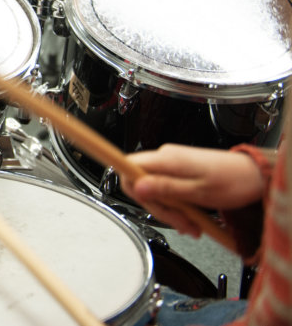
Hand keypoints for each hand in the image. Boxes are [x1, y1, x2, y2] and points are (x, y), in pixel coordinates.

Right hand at [119, 145, 266, 236]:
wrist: (254, 176)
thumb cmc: (232, 181)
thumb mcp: (198, 190)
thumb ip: (165, 188)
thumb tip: (136, 187)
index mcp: (167, 159)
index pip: (128, 166)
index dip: (128, 183)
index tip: (138, 200)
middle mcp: (166, 158)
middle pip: (141, 184)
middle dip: (158, 208)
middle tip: (181, 222)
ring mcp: (172, 164)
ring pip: (154, 190)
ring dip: (170, 211)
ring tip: (191, 225)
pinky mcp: (179, 171)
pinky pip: (166, 189)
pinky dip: (177, 206)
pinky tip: (190, 217)